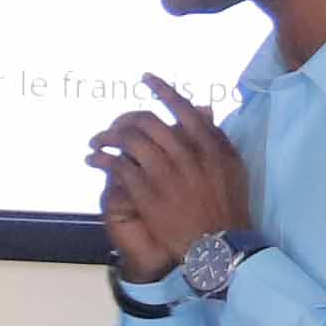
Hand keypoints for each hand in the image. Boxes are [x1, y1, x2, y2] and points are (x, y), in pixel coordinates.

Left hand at [88, 84, 249, 285]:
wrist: (218, 246)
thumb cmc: (227, 207)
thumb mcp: (232, 166)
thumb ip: (216, 136)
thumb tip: (203, 108)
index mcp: (210, 145)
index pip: (181, 107)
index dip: (161, 89)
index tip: (146, 79)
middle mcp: (187, 155)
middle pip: (149, 122)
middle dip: (125, 118)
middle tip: (113, 123)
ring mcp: (166, 175)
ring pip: (129, 142)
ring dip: (107, 137)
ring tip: (97, 141)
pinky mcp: (147, 195)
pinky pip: (118, 168)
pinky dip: (102, 160)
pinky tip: (93, 160)